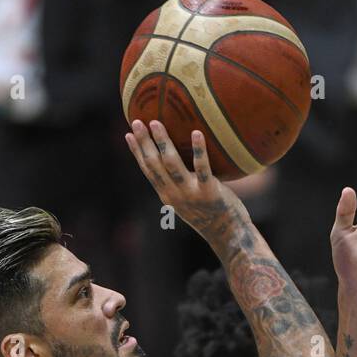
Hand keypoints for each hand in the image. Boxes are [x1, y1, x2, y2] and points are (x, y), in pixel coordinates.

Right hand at [125, 121, 245, 242]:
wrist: (228, 235)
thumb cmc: (210, 213)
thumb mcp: (188, 200)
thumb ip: (180, 182)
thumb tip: (175, 157)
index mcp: (167, 195)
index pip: (148, 171)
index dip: (137, 152)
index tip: (129, 134)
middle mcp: (175, 195)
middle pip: (154, 165)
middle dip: (144, 143)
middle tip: (137, 121)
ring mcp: (190, 194)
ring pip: (171, 165)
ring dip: (163, 143)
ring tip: (156, 123)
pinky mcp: (209, 193)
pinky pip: (202, 169)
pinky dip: (199, 150)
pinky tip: (196, 133)